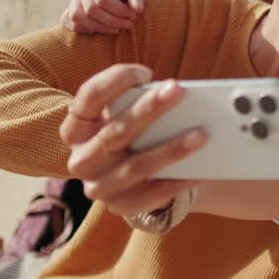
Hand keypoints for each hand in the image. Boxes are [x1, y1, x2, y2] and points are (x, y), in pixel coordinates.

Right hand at [60, 0, 152, 34]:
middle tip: (130, 23)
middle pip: (90, 9)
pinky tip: (103, 28)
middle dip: (112, 21)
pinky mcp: (72, 4)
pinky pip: (70, 21)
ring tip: (118, 28)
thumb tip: (138, 9)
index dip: (119, 11)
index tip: (135, 14)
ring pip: (77, 16)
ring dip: (99, 27)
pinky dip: (85, 29)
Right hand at [61, 64, 205, 216]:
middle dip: (148, 110)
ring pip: (136, 166)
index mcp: (77, 127)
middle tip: (178, 91)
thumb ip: (138, 104)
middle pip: (115, 131)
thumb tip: (175, 93)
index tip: (146, 72)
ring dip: (171, 149)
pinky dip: (177, 181)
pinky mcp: (120, 206)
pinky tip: (200, 170)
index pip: (88, 97)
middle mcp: (81, 158)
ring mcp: (98, 186)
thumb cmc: (130, 134)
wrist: (128, 179)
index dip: (115, 81)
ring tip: (201, 134)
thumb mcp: (124, 117)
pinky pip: (151, 194)